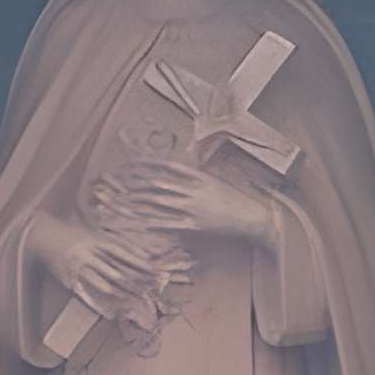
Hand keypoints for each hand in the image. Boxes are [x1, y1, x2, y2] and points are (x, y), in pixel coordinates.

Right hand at [35, 217, 165, 313]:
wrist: (41, 236)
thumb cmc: (72, 235)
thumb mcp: (94, 234)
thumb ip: (116, 244)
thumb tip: (144, 254)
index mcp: (96, 242)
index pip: (123, 254)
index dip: (139, 263)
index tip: (154, 270)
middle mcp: (88, 254)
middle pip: (115, 271)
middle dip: (132, 282)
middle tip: (148, 290)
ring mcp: (78, 268)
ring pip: (102, 283)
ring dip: (119, 292)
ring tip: (132, 299)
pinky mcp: (68, 279)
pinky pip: (86, 292)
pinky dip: (99, 301)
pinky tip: (109, 306)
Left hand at [127, 160, 275, 245]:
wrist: (253, 217)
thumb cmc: (236, 198)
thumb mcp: (218, 178)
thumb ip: (200, 168)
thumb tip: (190, 148)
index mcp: (200, 176)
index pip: (167, 166)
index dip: (148, 164)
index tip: (132, 163)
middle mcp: (195, 190)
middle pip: (159, 183)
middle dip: (137, 182)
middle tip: (121, 182)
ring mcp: (194, 208)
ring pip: (160, 202)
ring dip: (140, 201)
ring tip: (124, 200)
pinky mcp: (196, 225)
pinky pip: (170, 223)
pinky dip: (154, 222)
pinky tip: (140, 222)